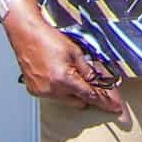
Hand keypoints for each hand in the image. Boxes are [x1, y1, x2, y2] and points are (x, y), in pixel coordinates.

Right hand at [6, 7, 123, 116]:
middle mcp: (52, 90)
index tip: (115, 106)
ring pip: (66, 100)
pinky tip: (55, 73)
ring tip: (67, 71)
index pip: (91, 96)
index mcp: (64, 79)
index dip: (105, 101)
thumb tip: (99, 81)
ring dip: (71, 90)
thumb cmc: (47, 38)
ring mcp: (42, 92)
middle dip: (87, 94)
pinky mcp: (34, 91)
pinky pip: (52, 95)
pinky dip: (57, 88)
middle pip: (79, 102)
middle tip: (90, 82)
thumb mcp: (74, 51)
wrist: (26, 34)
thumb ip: (87, 69)